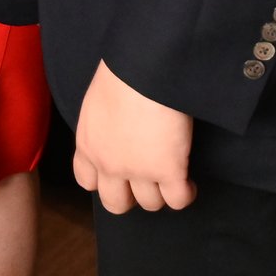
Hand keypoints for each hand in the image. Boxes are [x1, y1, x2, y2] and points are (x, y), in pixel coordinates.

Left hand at [73, 60, 196, 214]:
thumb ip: (102, 127)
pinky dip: (186, 194)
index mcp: (88, 144)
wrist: (144, 71)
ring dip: (162, 193)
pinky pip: (179, 200)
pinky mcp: (169, 171)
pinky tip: (189, 181)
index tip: (119, 174)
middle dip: (132, 197)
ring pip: (150, 204)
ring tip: (172, 177)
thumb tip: (116, 130)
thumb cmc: (122, 74)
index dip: (104, 182)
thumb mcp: (97, 103)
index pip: (86, 180)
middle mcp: (109, 164)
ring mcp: (139, 171)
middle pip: (115, 203)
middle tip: (147, 181)